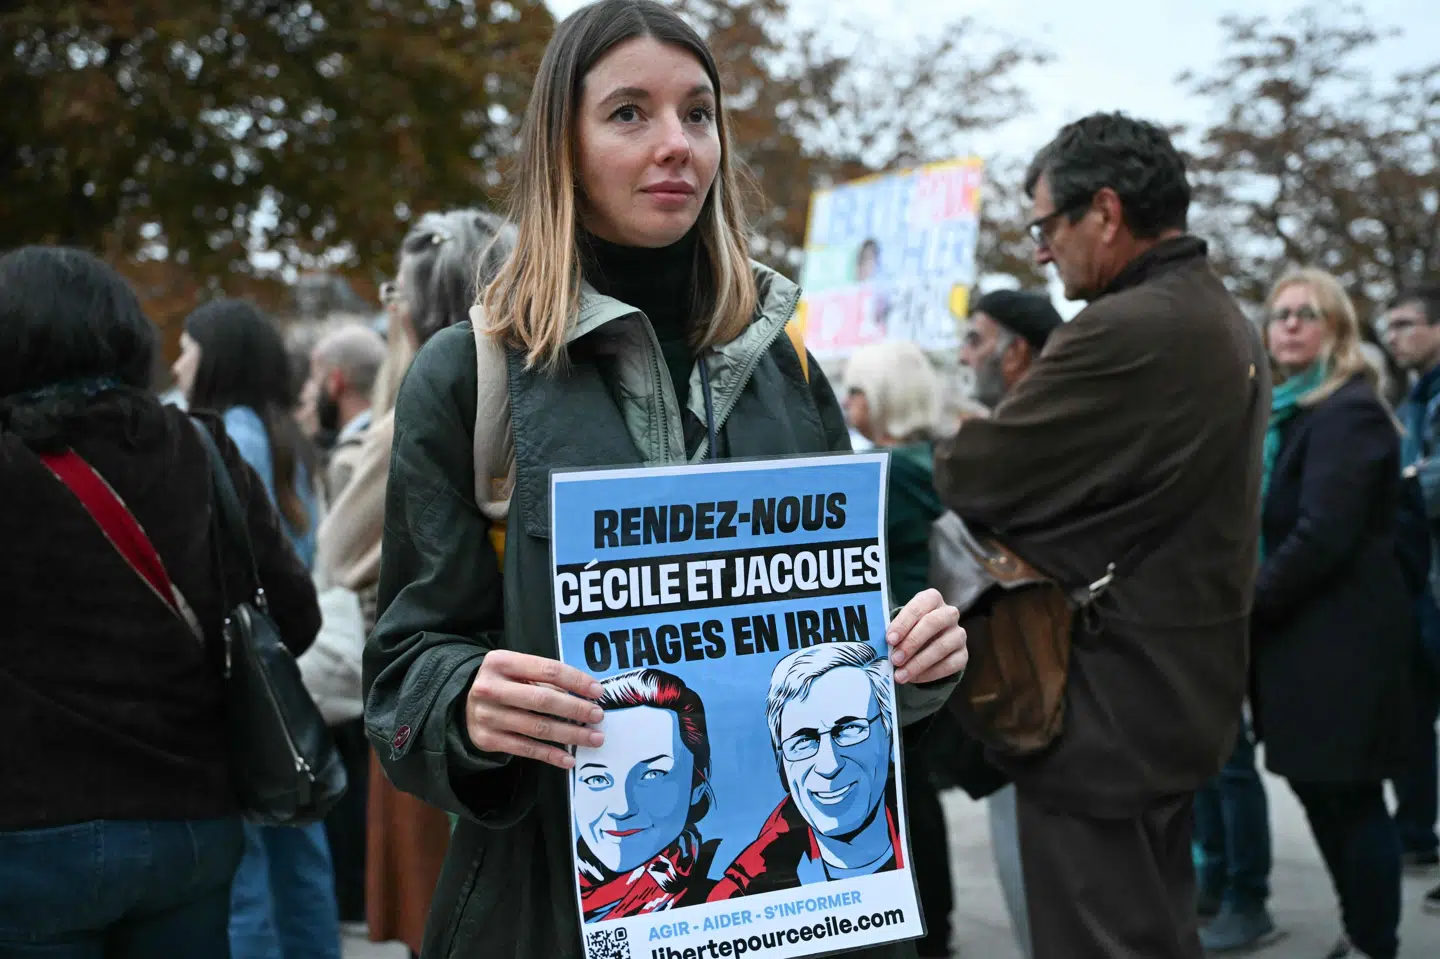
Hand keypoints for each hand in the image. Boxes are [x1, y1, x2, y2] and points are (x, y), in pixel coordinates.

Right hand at [465, 650, 604, 768]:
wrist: (463, 704)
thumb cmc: (502, 684)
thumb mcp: (516, 671)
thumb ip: (544, 679)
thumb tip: (585, 695)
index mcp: (501, 662)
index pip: (547, 670)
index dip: (576, 681)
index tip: (597, 692)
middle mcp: (491, 688)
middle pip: (543, 700)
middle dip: (576, 709)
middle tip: (597, 716)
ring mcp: (487, 715)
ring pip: (537, 727)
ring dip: (570, 734)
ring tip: (593, 738)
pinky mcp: (487, 739)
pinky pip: (525, 748)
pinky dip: (550, 754)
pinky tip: (568, 758)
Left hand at [885, 588, 967, 683]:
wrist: (929, 643)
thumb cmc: (909, 629)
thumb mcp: (901, 624)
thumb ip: (893, 631)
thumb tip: (878, 644)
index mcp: (931, 599)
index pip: (918, 606)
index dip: (903, 623)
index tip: (889, 640)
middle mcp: (949, 613)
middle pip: (933, 623)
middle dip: (912, 642)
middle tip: (895, 659)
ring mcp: (959, 634)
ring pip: (942, 646)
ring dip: (919, 662)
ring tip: (900, 675)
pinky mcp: (963, 654)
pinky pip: (950, 665)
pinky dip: (930, 673)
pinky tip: (914, 679)